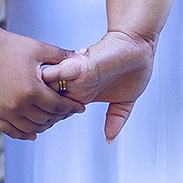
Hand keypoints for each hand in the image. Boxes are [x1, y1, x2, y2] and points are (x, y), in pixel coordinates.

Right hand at [0, 25, 85, 141]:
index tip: (80, 108)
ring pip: (30, 128)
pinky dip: (23, 134)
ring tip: (52, 119)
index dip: (71, 108)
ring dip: (44, 126)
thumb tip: (85, 54)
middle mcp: (18, 105)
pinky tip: (33, 133)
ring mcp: (3, 111)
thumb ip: (63, 55)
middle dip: (60, 117)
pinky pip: (10, 131)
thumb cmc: (10, 45)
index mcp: (32, 90)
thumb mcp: (39, 49)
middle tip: (67, 112)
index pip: (58, 106)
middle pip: (46, 119)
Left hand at [39, 29, 154, 141]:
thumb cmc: (132, 67)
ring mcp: (77, 74)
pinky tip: (57, 89)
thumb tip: (110, 138)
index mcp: (83, 93)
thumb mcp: (125, 101)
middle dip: (43, 110)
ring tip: (45, 104)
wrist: (140, 45)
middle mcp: (76, 84)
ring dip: (44, 96)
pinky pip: (58, 71)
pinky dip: (53, 79)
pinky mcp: (81, 64)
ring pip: (48, 86)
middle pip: (46, 99)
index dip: (52, 119)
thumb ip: (116, 118)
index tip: (49, 124)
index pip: (56, 110)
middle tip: (42, 116)